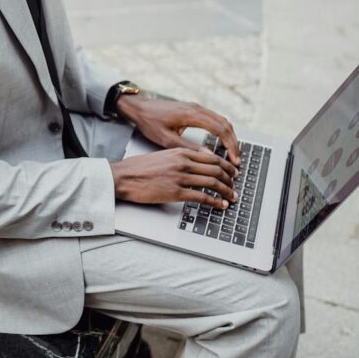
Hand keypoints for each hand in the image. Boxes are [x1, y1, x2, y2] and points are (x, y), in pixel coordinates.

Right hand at [110, 147, 237, 208]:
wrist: (124, 177)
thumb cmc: (139, 168)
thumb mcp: (163, 155)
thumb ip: (181, 159)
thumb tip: (196, 165)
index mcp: (180, 152)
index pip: (212, 158)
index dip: (226, 166)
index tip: (232, 172)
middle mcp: (183, 162)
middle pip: (216, 170)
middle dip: (230, 179)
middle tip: (235, 185)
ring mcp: (180, 177)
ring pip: (213, 183)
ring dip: (226, 191)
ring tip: (232, 197)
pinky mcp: (176, 192)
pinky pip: (202, 197)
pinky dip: (215, 202)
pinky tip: (220, 205)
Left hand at [117, 96, 240, 166]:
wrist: (139, 107)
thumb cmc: (149, 122)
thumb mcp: (167, 138)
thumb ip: (188, 147)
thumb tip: (208, 156)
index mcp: (191, 115)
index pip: (220, 129)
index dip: (230, 146)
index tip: (235, 160)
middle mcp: (197, 108)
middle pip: (225, 124)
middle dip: (234, 143)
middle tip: (237, 161)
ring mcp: (196, 107)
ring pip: (222, 120)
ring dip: (229, 137)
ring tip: (233, 154)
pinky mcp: (194, 109)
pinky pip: (214, 119)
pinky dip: (222, 131)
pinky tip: (222, 143)